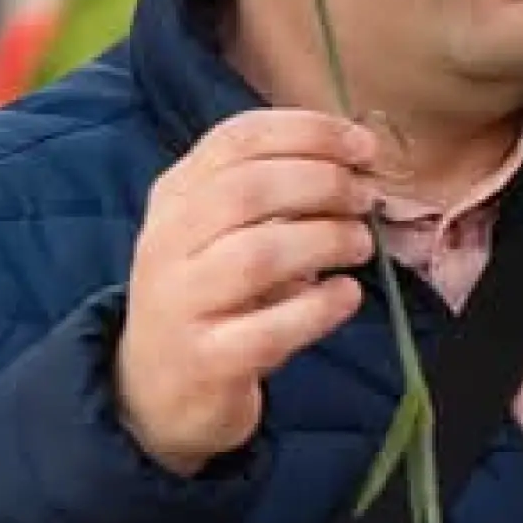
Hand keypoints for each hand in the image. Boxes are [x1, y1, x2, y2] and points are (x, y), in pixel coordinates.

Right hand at [114, 112, 381, 473]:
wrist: (156, 389)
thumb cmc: (212, 297)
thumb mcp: (225, 232)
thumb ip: (276, 193)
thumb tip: (358, 161)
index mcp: (176, 195)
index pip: (236, 139)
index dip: (308, 133)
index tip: (363, 146)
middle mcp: (168, 242)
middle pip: (247, 191)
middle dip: (322, 184)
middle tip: (365, 198)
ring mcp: (182, 303)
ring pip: (257, 256)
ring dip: (324, 240)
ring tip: (361, 245)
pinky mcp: (207, 360)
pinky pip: (270, 329)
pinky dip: (319, 307)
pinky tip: (347, 296)